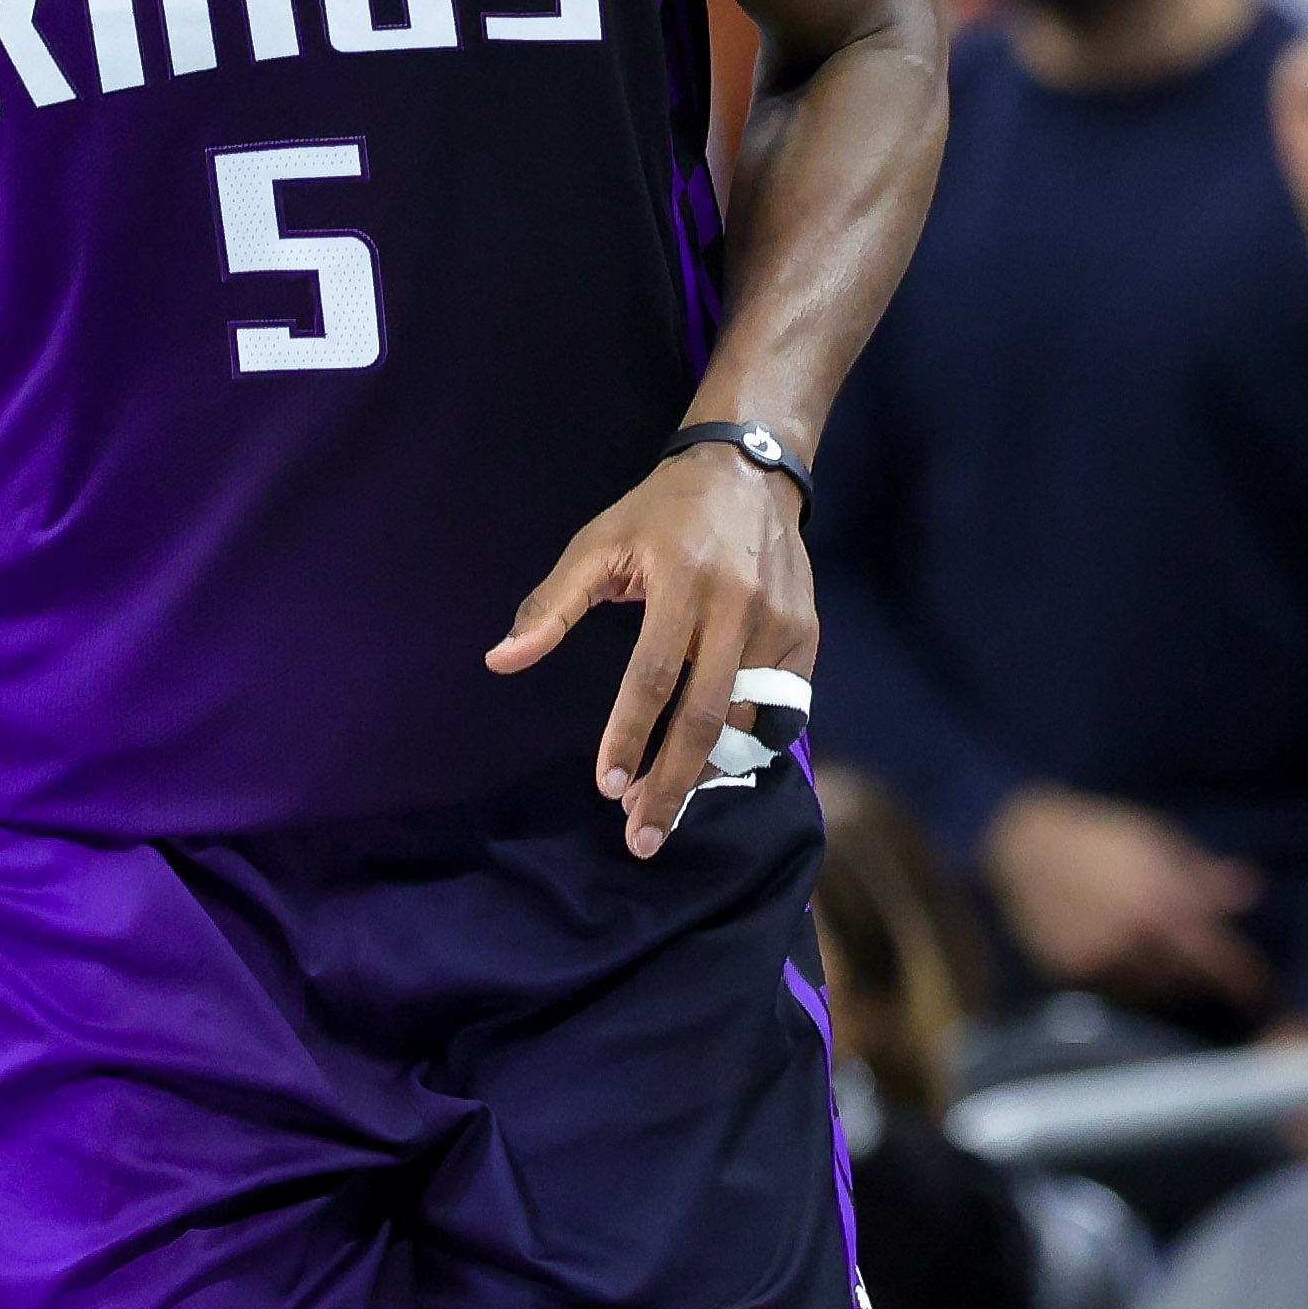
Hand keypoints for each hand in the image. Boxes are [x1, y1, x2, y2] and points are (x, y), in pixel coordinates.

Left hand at [491, 428, 819, 853]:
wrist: (750, 472)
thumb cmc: (661, 513)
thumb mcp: (598, 543)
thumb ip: (551, 605)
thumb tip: (500, 661)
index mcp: (681, 582)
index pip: (654, 676)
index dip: (629, 735)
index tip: (608, 787)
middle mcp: (738, 607)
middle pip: (706, 715)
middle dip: (673, 783)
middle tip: (642, 837)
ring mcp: (780, 623)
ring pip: (748, 721)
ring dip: (708, 774)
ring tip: (668, 809)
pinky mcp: (807, 634)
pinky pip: (782, 708)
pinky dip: (749, 745)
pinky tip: (716, 771)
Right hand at [979, 782, 1272, 1011]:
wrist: (1027, 848)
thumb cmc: (1102, 837)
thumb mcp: (1157, 841)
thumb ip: (1202, 874)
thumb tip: (1250, 891)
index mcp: (1162, 898)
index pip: (1215, 953)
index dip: (1242, 976)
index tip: (1260, 990)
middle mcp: (1135, 933)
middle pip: (1187, 979)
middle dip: (1204, 977)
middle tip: (1207, 969)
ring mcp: (1101, 956)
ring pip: (1154, 991)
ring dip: (1170, 984)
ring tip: (1167, 963)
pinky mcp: (1073, 971)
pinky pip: (1118, 993)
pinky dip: (1133, 985)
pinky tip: (1131, 963)